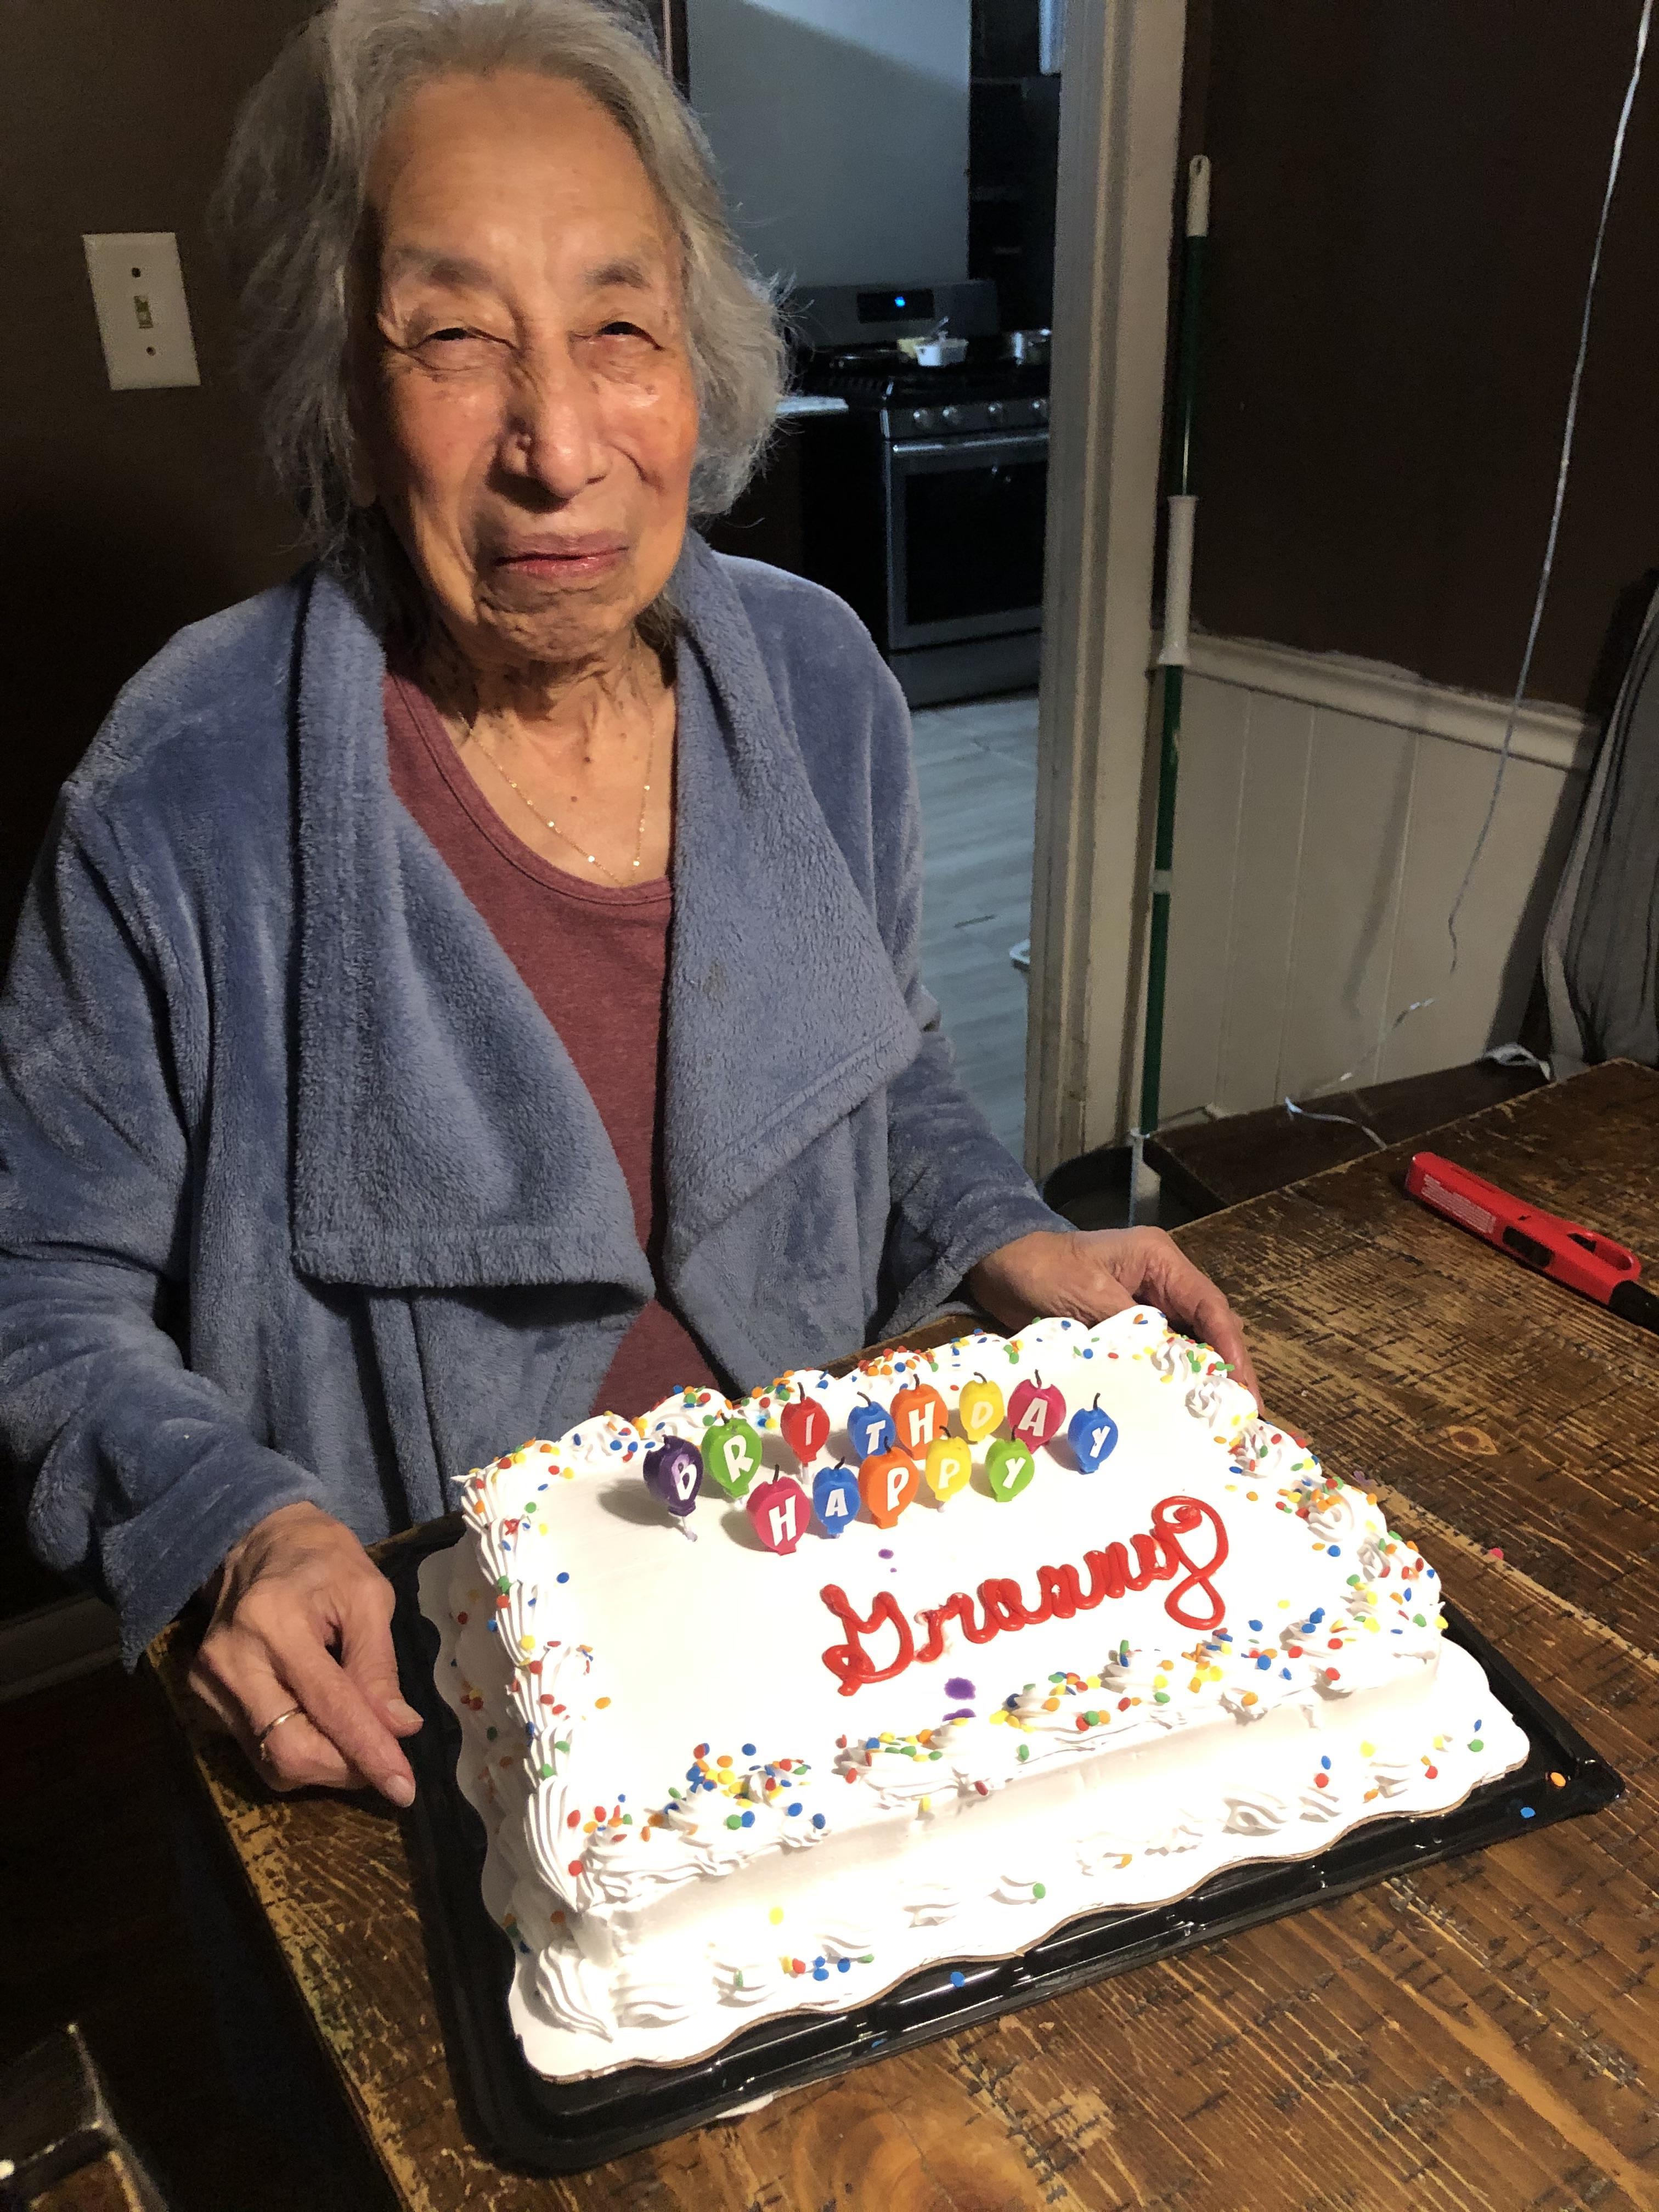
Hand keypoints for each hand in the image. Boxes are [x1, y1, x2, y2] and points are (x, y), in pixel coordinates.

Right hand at [188, 1501, 420, 1805]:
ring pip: (271, 1761)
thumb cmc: (323, 1561)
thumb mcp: (368, 1595)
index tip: (404, 1789)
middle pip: (290, 1750)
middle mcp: (232, 1660)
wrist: (257, 1540)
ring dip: (323, 1765)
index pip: (329, 1707)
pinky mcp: (201, 1696)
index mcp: (276, 1623)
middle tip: (384, 1762)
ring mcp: (208, 1682)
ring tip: (356, 1740)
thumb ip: (379, 1665)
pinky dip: (296, 1750)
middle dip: (345, 1769)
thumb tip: (400, 1728)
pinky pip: (255, 1748)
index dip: (369, 1753)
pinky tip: (320, 1726)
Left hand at [967, 1227, 1260, 1406]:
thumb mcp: (1086, 1294)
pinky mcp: (1123, 1326)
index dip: (1231, 1349)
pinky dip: (1167, 1381)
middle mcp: (1160, 1282)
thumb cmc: (1041, 1270)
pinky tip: (1175, 1411)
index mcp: (1160, 1262)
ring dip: (1199, 1380)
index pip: (1210, 1307)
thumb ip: (1128, 1327)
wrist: (997, 1264)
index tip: (1244, 1389)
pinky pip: (1155, 1355)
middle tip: (1241, 1417)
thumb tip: (1166, 1363)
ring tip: (1217, 1422)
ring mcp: (1143, 1304)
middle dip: (1225, 1370)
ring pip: (1185, 1345)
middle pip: (1207, 1328)